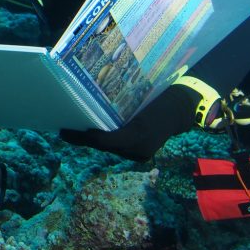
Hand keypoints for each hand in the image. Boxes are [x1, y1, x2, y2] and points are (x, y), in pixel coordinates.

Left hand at [60, 83, 197, 161]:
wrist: (184, 107)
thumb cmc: (161, 97)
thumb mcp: (139, 96)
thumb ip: (118, 105)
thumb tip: (91, 104)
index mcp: (137, 134)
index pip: (103, 141)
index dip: (83, 137)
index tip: (65, 132)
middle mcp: (138, 148)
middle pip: (104, 146)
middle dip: (84, 140)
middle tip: (64, 132)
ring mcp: (141, 153)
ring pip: (110, 149)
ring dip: (94, 142)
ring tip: (74, 132)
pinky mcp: (142, 154)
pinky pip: (119, 149)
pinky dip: (106, 142)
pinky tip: (94, 134)